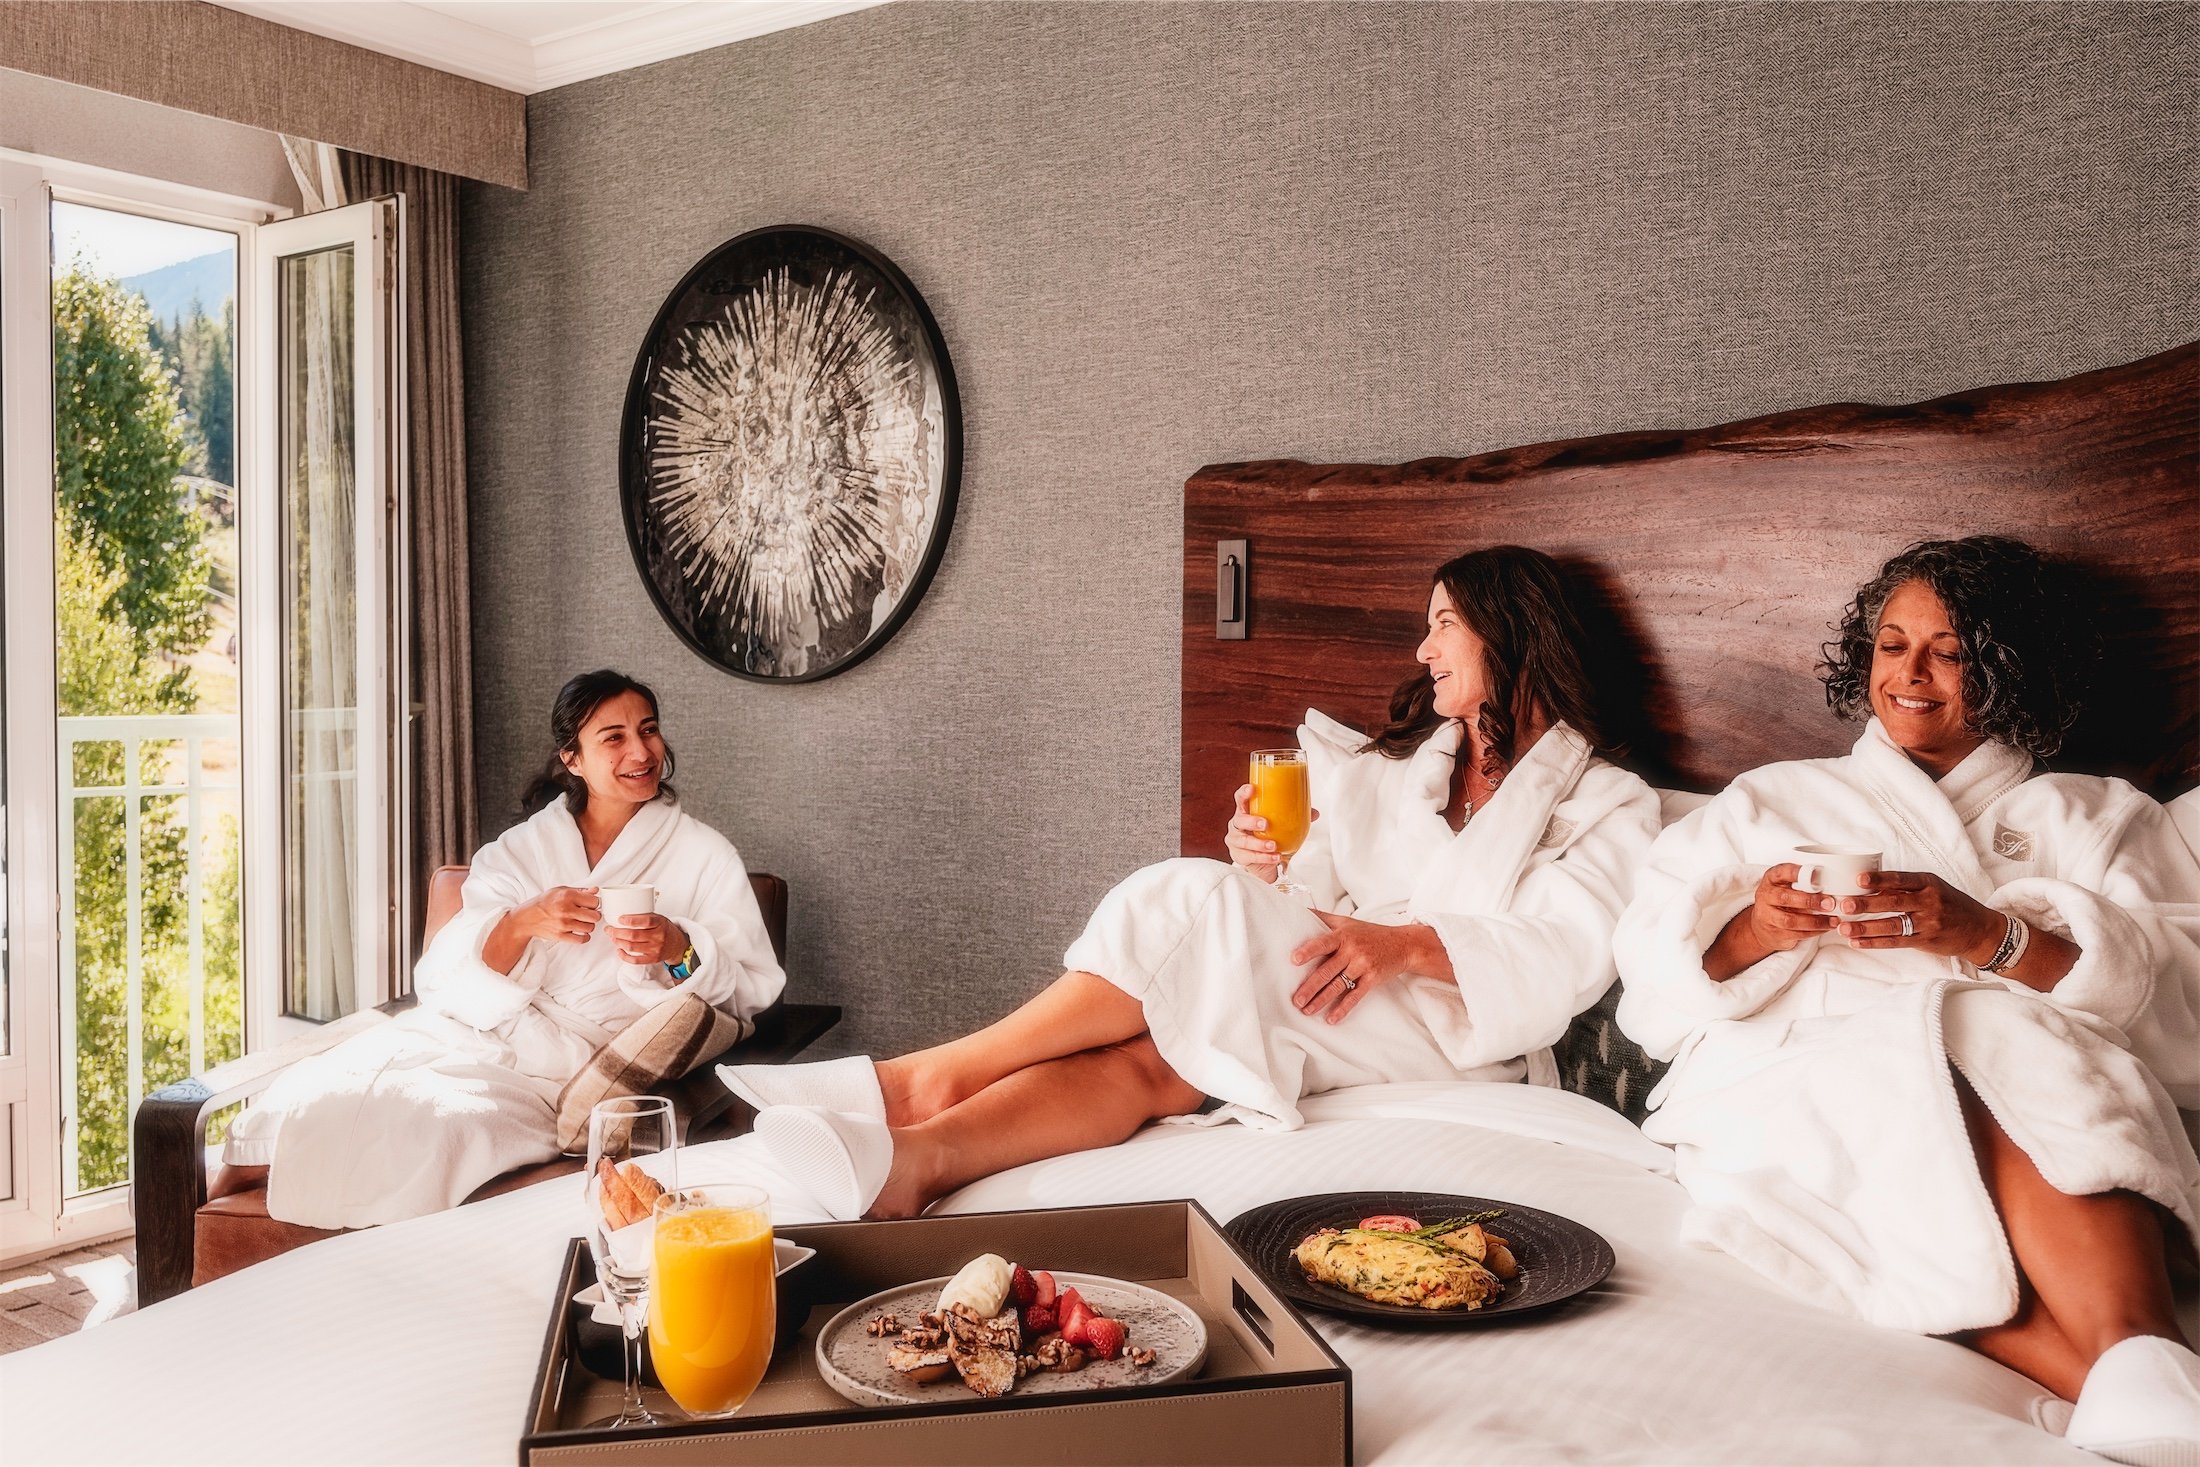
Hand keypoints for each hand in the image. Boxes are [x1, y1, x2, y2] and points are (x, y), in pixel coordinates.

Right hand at [521, 886, 600, 944]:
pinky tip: (581, 932)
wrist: (526, 918)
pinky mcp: (561, 936)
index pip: (594, 901)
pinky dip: (584, 937)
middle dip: (594, 915)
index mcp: (567, 896)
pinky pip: (582, 939)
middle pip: (595, 916)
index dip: (595, 903)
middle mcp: (566, 910)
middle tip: (589, 914)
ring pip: (590, 928)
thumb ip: (580, 891)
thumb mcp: (560, 890)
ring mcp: (564, 924)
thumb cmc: (544, 902)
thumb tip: (595, 890)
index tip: (591, 905)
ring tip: (582, 922)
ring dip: (588, 926)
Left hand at [607, 913, 689, 968]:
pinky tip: (619, 950)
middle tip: (609, 929)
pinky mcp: (652, 959)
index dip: (631, 920)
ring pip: (632, 947)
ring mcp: (655, 949)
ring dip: (618, 942)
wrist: (677, 945)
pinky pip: (635, 960)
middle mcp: (658, 937)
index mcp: (660, 923)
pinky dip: (624, 956)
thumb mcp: (659, 918)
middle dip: (617, 932)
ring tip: (613, 937)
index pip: (645, 921)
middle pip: (634, 935)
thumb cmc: (664, 929)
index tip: (620, 919)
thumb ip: (645, 916)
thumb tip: (623, 913)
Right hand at [1225, 783, 1318, 882]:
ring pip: (1244, 841)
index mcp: (1247, 811)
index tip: (1252, 789)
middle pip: (1240, 820)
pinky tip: (1275, 857)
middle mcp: (1238, 824)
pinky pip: (1250, 857)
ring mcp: (1236, 841)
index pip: (1240, 798)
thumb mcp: (1281, 825)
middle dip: (1252, 821)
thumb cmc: (1268, 836)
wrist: (1263, 861)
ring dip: (1259, 843)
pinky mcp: (1239, 856)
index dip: (1244, 793)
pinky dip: (1264, 857)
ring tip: (1273, 846)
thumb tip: (1314, 813)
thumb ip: (1296, 817)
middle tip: (1265, 824)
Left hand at [1288, 912, 1429, 1024]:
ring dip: (1321, 1000)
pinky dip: (1343, 1008)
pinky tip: (1331, 1018)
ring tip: (1306, 1011)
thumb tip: (1298, 911)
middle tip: (1296, 1000)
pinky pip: (1355, 996)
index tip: (1294, 960)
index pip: (1323, 943)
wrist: (1403, 944)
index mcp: (1343, 936)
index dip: (1309, 951)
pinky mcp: (1372, 979)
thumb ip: (1322, 917)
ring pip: (1338, 986)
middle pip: (1327, 971)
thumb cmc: (1370, 933)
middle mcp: (1352, 950)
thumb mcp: (1346, 921)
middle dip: (1310, 987)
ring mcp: (1363, 966)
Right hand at [1735, 865, 1839, 954]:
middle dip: (1810, 901)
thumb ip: (1802, 883)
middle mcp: (1766, 896)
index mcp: (1771, 880)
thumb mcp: (1785, 886)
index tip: (1815, 874)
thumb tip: (1832, 885)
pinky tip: (1825, 928)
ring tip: (1833, 920)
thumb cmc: (1780, 901)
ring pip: (1791, 920)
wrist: (1761, 925)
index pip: (1781, 873)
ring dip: (1815, 921)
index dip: (1796, 873)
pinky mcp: (1775, 933)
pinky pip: (1796, 934)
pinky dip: (1814, 932)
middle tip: (1829, 903)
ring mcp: (1768, 915)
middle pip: (1785, 898)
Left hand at [1828, 871, 2002, 960]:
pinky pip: (1896, 942)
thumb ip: (1905, 888)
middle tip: (1844, 904)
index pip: (1901, 879)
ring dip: (1865, 927)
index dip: (1879, 879)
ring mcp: (1928, 923)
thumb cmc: (1951, 904)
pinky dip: (1874, 942)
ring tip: (1843, 927)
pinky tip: (1856, 942)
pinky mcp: (1926, 941)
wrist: (1980, 930)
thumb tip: (1869, 885)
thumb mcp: (1933, 888)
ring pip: (1892, 925)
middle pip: (1893, 902)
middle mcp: (1929, 902)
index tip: (1858, 879)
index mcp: (1929, 883)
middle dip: (1866, 904)